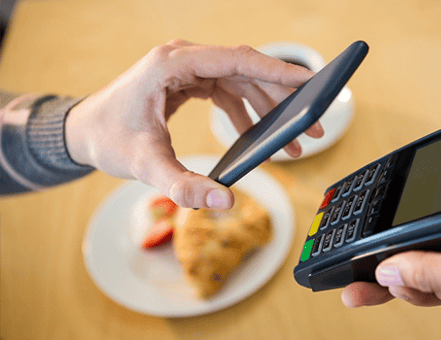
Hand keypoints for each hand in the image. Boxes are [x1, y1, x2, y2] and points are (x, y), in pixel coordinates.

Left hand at [65, 40, 322, 208]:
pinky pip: (229, 89)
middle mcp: (183, 58)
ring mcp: (187, 67)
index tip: (311, 83)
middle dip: (283, 98)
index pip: (237, 59)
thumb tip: (225, 203)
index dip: (278, 72)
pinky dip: (247, 112)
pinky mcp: (189, 79)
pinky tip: (258, 138)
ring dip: (269, 108)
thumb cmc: (109, 140)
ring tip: (294, 141)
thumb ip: (185, 186)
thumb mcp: (147, 166)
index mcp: (171, 64)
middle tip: (313, 127)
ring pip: (242, 80)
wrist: (83, 131)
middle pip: (247, 69)